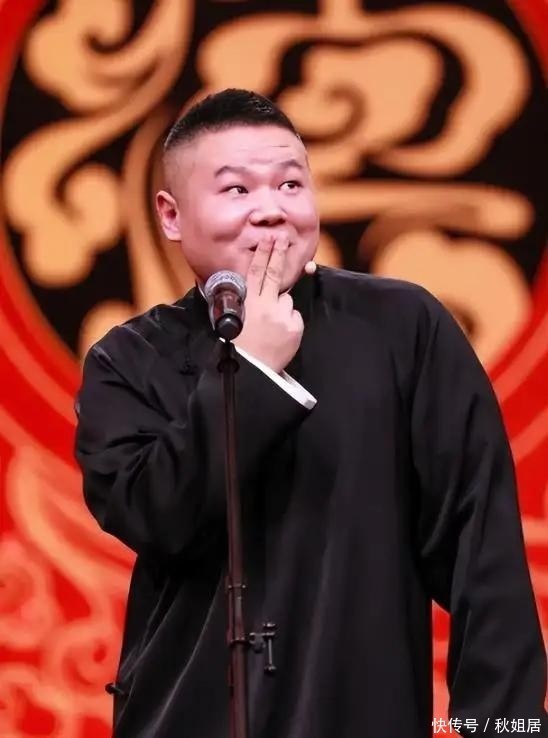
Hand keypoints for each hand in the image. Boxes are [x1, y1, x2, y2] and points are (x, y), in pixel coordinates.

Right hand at [234, 234, 303, 373]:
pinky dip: (289, 323)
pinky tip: (279, 335)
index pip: (256, 272)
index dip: (263, 254)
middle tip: (282, 238)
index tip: (268, 239)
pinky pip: (294, 317)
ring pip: (286, 300)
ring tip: (270, 326)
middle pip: (274, 274)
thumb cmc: (239, 347)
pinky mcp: (294, 326)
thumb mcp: (234, 321)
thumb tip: (252, 289)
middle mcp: (265, 305)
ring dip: (281, 307)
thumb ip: (245, 303)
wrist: (251, 371)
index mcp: (247, 303)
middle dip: (278, 253)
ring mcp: (281, 315)